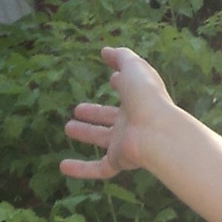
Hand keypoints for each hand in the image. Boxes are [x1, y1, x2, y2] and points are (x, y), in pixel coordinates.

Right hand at [60, 45, 176, 181]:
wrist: (158, 133)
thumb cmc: (147, 97)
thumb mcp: (133, 68)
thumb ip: (120, 57)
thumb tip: (105, 52)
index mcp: (138, 100)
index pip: (128, 92)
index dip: (121, 84)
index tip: (113, 79)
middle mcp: (132, 123)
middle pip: (111, 118)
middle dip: (96, 113)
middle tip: (78, 110)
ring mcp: (126, 143)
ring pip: (103, 139)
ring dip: (86, 133)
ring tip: (68, 127)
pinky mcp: (120, 160)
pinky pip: (99, 168)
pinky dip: (81, 169)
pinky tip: (63, 167)